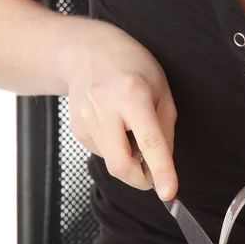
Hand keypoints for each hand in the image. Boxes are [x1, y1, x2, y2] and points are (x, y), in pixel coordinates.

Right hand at [62, 21, 176, 199]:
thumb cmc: (131, 66)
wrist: (86, 51)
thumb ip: (165, 130)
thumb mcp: (162, 91)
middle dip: (141, 179)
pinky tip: (117, 127)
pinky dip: (116, 150)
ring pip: (112, 162)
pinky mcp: (77, 130)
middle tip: (154, 174)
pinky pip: (103, 154)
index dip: (161, 171)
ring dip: (130, 160)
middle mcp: (105, 109)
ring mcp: (86, 120)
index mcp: (132, 95)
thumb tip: (164, 165)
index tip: (168, 192)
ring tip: (133, 131)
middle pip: (121, 165)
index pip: (150, 142)